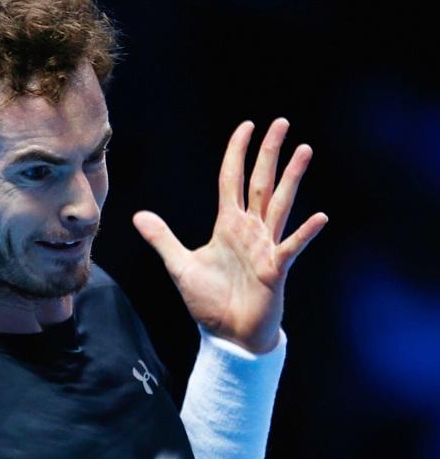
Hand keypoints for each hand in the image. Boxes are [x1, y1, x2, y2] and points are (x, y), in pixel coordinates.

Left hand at [132, 118, 327, 353]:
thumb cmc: (210, 302)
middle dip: (269, 153)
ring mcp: (265, 248)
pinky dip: (304, 234)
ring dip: (291, 179)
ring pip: (279, 205)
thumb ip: (162, 239)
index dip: (237, 153)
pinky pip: (291, 248)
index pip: (232, 181)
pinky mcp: (275, 270)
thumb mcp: (180, 267)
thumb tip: (138, 215)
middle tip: (280, 122)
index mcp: (228, 226)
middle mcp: (250, 231)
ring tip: (304, 150)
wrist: (228, 335)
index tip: (246, 126)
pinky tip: (320, 217)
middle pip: (260, 183)